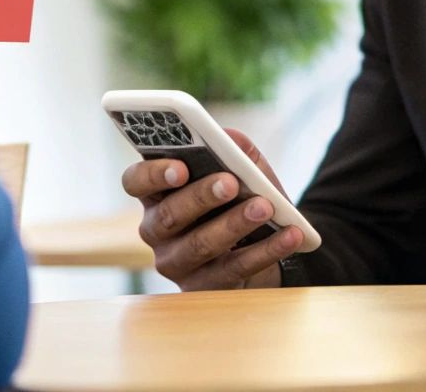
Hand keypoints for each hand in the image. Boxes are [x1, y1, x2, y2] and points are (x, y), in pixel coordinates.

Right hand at [121, 127, 304, 290]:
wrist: (262, 246)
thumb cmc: (239, 200)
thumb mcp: (239, 169)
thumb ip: (232, 148)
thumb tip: (229, 138)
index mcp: (156, 194)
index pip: (135, 182)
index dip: (152, 174)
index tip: (181, 166)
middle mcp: (156, 230)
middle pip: (168, 215)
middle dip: (201, 197)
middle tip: (231, 182)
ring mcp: (177, 263)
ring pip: (200, 244)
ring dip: (234, 224)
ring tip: (265, 207)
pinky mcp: (205, 287)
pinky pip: (234, 269)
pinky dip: (266, 250)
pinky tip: (290, 234)